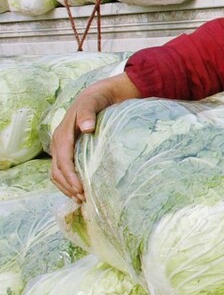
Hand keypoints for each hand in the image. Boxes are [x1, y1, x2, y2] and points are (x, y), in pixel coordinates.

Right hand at [48, 72, 139, 202]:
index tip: (80, 189)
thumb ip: (88, 114)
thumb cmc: (96, 100)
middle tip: (83, 199)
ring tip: (81, 199)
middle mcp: (59, 143)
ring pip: (57, 173)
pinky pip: (62, 170)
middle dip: (68, 186)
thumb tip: (86, 128)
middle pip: (57, 171)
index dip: (70, 176)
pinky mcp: (68, 150)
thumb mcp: (93, 103)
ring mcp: (62, 148)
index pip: (63, 160)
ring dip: (66, 187)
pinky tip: (78, 190)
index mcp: (63, 135)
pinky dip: (67, 182)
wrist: (97, 96)